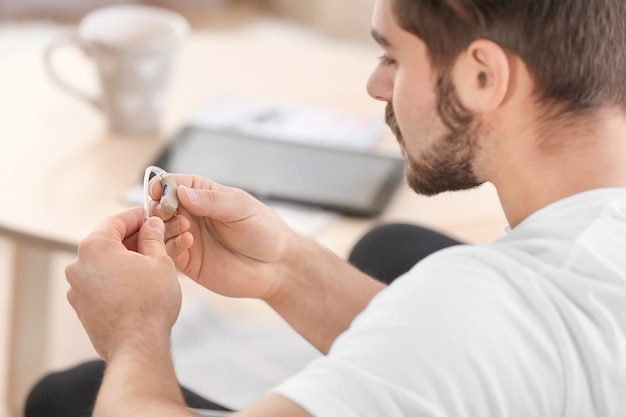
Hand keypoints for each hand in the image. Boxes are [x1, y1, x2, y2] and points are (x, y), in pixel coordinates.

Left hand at [66, 207, 180, 360]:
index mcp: (95, 247)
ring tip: (152, 264)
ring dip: (126, 260)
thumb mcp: (160, 262)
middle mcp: (78, 265)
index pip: (116, 221)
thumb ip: (153, 239)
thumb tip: (151, 225)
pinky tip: (139, 285)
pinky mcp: (82, 307)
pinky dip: (118, 279)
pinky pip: (101, 284)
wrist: (137, 346)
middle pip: (108, 242)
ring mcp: (77, 288)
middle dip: (133, 239)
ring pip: (104, 264)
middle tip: (156, 239)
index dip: (137, 216)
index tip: (151, 215)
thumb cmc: (149, 303)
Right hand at [149, 175, 295, 299]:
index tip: (160, 191)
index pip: (173, 183)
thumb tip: (181, 192)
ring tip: (184, 226)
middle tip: (168, 211)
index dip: (163, 186)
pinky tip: (188, 241)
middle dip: (159, 207)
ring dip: (164, 226)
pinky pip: (168, 252)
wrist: (276, 265)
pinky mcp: (189, 261)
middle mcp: (191, 214)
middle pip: (160, 206)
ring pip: (160, 229)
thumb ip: (212, 200)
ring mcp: (188, 237)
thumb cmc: (263, 230)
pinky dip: (171, 245)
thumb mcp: (240, 208)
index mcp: (202, 194)